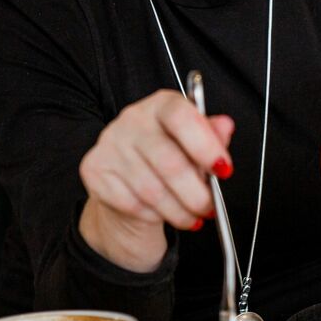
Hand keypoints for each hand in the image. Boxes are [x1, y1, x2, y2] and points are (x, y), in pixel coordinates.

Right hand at [78, 90, 234, 272]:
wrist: (129, 182)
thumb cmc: (169, 159)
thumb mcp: (196, 146)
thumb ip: (212, 137)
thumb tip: (225, 126)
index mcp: (162, 105)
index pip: (181, 117)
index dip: (206, 146)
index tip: (224, 171)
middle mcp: (132, 119)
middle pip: (169, 162)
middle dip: (196, 194)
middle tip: (210, 207)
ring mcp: (110, 144)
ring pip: (152, 190)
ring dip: (179, 211)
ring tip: (192, 216)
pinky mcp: (95, 170)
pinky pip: (133, 203)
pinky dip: (155, 216)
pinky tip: (164, 214)